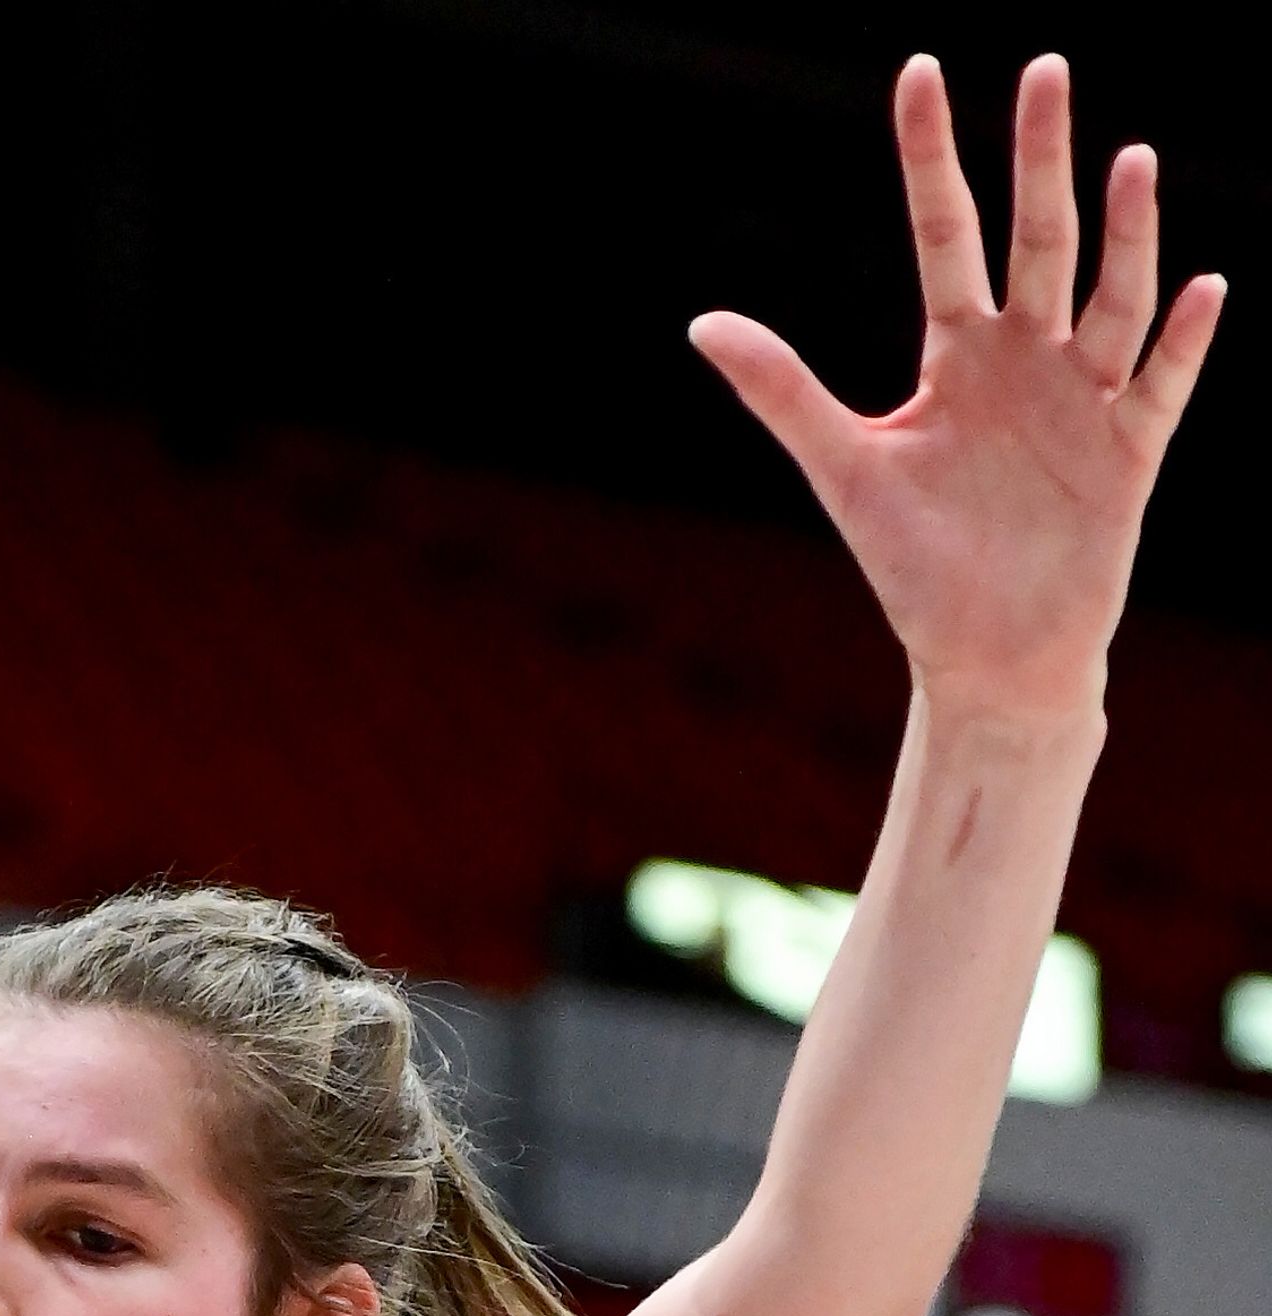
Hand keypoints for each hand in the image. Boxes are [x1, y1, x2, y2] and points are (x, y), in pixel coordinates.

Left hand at [691, 61, 1220, 733]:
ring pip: (1109, 299)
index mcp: (960, 351)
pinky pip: (1160, 388)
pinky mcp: (1127, 456)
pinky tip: (1202, 287)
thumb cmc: (917, 567)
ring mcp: (1084, 400)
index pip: (944, 231)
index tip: (919, 72)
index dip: (930, 157)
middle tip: (1045, 69)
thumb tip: (700, 323)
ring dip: (1125, 236)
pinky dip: (1183, 342)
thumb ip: (782, 392)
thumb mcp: (846, 469)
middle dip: (1040, 160)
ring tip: (1130, 163)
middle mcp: (1028, 357)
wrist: (984, 660)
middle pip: (1037, 239)